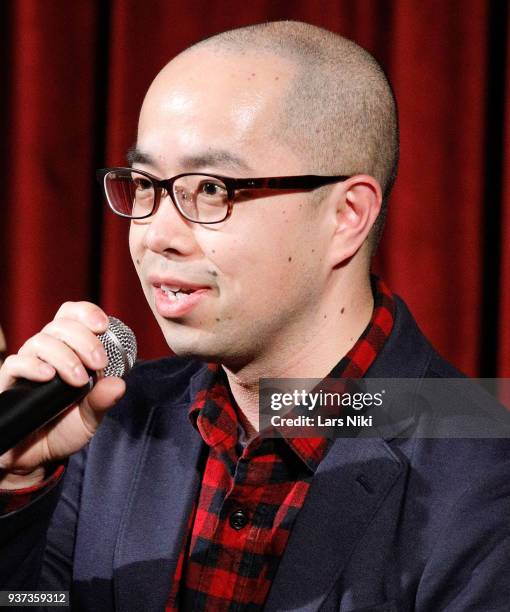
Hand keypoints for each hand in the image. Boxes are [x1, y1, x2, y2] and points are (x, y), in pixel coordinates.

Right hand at [0, 302, 125, 488]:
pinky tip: (48, 376)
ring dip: (64, 356)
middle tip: (99, 363)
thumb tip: (119, 384)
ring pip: (40, 341)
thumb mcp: (91, 415)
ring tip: (79, 378)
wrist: (37, 456)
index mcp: (68, 349)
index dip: (86, 313)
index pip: (72, 316)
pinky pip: (16, 364)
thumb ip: (103, 400)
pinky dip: (34, 366)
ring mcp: (27, 365)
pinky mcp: (8, 382)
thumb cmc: (65, 427)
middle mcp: (47, 351)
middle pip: (61, 326)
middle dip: (84, 340)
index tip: (103, 325)